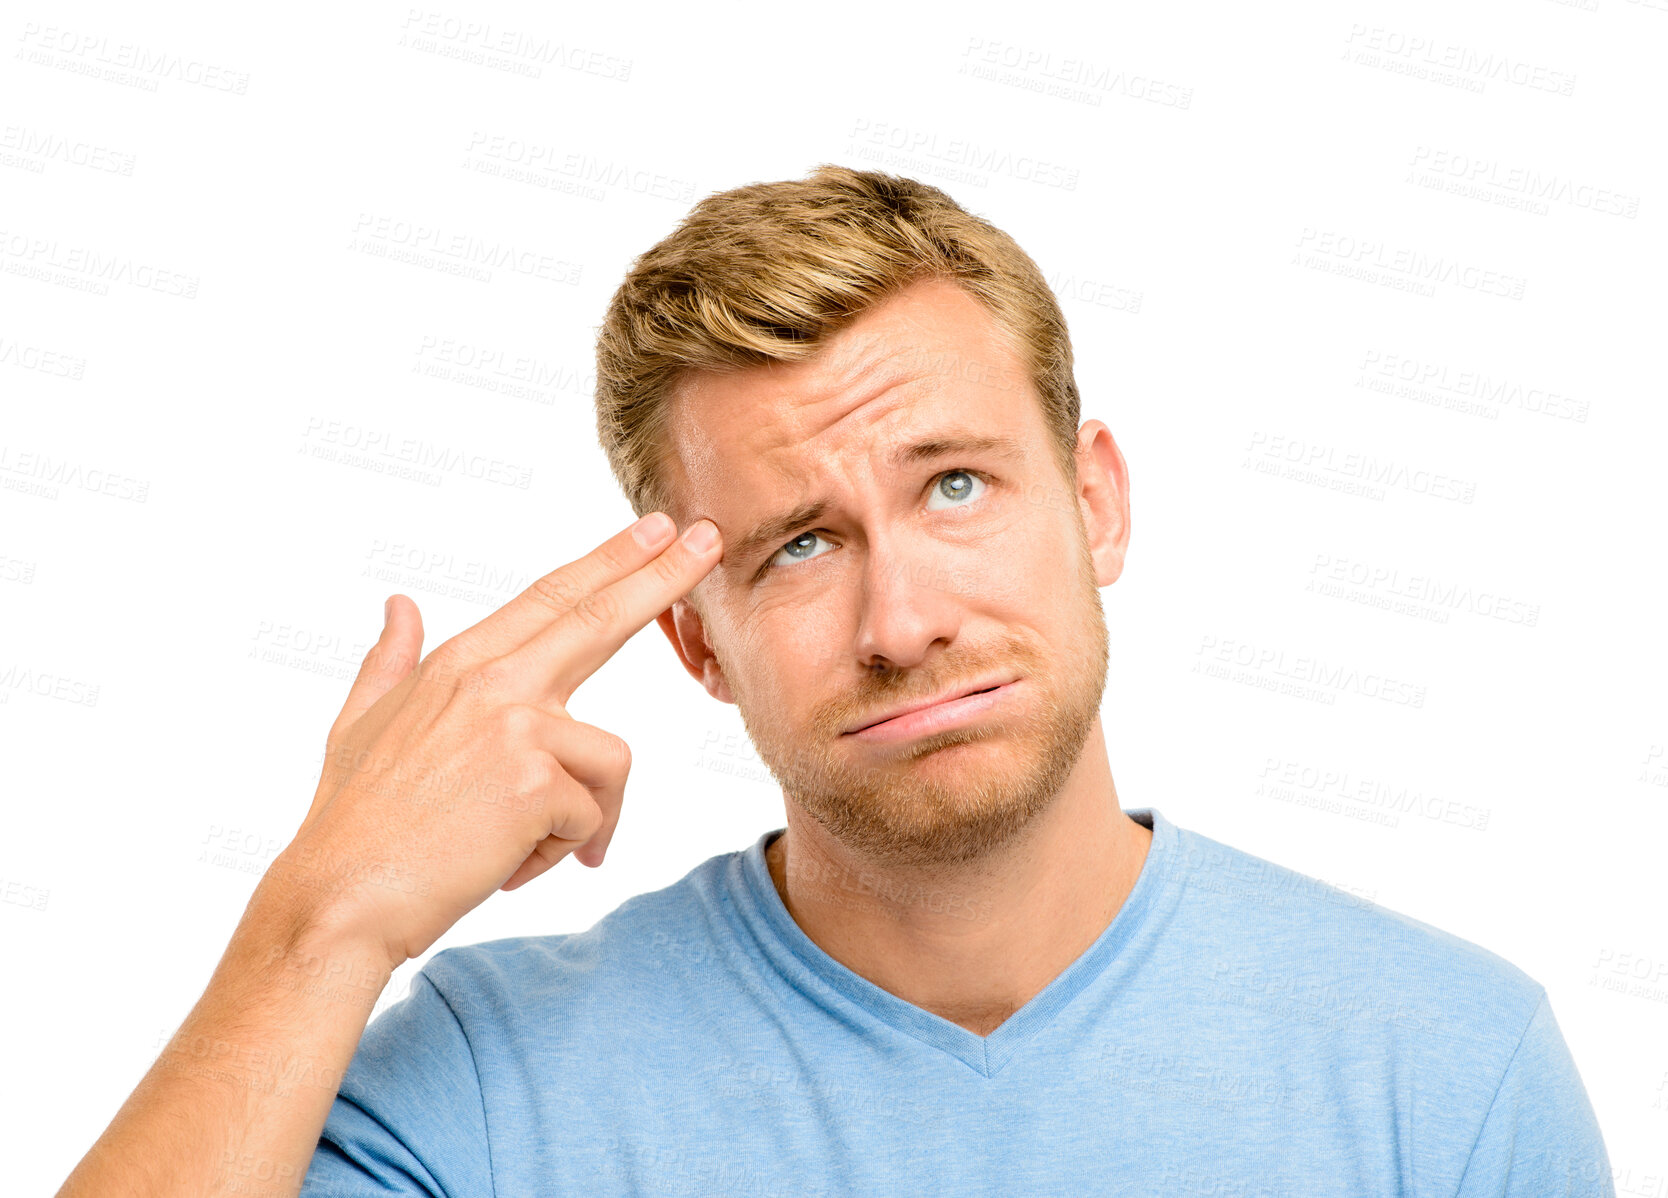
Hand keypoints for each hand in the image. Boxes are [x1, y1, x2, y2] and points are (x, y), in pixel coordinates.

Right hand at [261, 512, 721, 971]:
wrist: (340, 899)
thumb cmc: (352, 823)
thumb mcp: (357, 725)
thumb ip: (389, 662)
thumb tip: (399, 604)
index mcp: (460, 663)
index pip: (551, 598)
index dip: (608, 561)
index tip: (654, 529)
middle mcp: (491, 680)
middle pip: (598, 617)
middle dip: (661, 577)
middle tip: (708, 538)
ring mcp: (515, 725)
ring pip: (608, 760)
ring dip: (579, 817)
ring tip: (519, 847)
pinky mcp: (535, 779)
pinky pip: (592, 817)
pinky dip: (561, 852)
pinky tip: (507, 865)